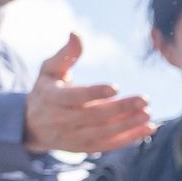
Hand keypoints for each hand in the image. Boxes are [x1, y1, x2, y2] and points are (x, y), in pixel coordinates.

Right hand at [21, 36, 151, 158]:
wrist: (33, 126)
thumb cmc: (46, 90)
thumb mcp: (50, 70)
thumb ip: (66, 54)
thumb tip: (76, 33)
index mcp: (52, 98)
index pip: (74, 97)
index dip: (94, 93)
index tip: (116, 87)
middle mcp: (61, 120)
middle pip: (94, 116)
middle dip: (120, 109)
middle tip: (144, 100)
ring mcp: (73, 137)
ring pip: (104, 133)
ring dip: (129, 125)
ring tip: (148, 114)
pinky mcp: (85, 148)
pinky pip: (109, 145)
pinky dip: (130, 138)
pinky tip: (148, 128)